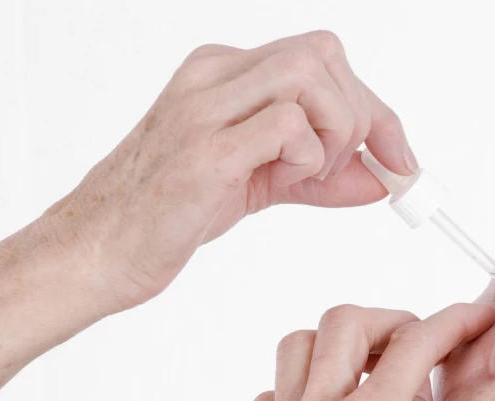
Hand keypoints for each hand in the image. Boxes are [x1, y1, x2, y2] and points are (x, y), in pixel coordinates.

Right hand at [43, 30, 415, 313]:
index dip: (374, 106)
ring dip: (333, 133)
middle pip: (323, 55)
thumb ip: (318, 175)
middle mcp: (212, 75)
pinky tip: (279, 183)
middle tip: (343, 170)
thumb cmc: (168, 213)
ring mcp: (204, 107)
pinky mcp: (204, 151)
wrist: (96, 250)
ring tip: (302, 175)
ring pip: (309, 76)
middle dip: (358, 117)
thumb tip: (382, 177)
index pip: (322, 59)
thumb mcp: (258, 184)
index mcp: (222, 72)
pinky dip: (306, 159)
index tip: (398, 156)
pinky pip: (286, 126)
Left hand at [243, 302, 494, 400]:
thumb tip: (411, 388)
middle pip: (344, 323)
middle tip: (416, 341)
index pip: (412, 344)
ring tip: (369, 370)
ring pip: (297, 345)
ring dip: (338, 343)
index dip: (451, 321)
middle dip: (389, 319)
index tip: (473, 316)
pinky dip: (303, 385)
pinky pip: (273, 392)